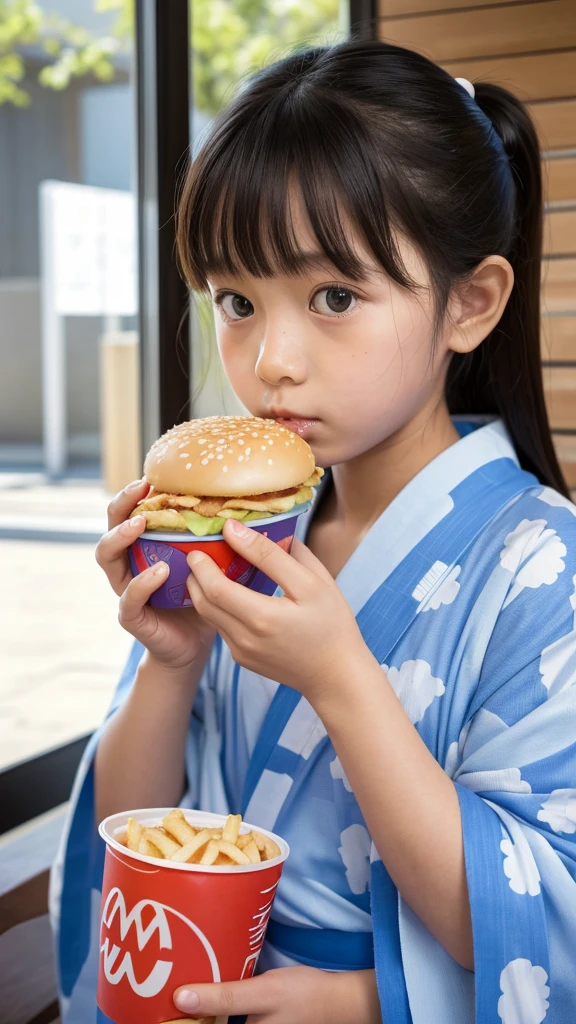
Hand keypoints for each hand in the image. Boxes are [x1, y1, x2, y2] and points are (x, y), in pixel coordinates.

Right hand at [96, 479, 214, 670]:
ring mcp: (126, 588)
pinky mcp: (132, 616)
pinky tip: (159, 571)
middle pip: (111, 526)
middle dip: (122, 505)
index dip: (136, 493)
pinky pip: (129, 597)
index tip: (152, 475)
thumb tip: (251, 509)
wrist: (195, 644)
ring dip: (121, 537)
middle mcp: (129, 563)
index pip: (131, 512)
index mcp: (146, 547)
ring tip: (140, 524)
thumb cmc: (205, 598)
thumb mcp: (212, 563)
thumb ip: (218, 539)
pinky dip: (143, 583)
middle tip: (141, 489)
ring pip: (107, 556)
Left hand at [172, 966, 380, 1023]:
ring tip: (168, 990)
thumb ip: (224, 996)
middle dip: (180, 1016)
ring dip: (194, 1012)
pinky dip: (207, 1010)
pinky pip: (220, 1019)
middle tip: (155, 994)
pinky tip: (197, 990)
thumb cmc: (302, 997)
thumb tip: (179, 997)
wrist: (339, 1001)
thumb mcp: (263, 993)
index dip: (173, 1022)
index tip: (151, 1010)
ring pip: (209, 1022)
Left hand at [185, 518, 367, 703]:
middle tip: (198, 551)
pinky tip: (229, 591)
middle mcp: (245, 639)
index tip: (202, 541)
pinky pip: (221, 627)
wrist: (336, 675)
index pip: (216, 586)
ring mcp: (241, 652)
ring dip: (203, 590)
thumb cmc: (331, 624)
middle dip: (195, 574)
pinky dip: (218, 606)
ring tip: (209, 567)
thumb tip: (238, 530)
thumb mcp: (311, 582)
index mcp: (262, 618)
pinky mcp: (242, 659)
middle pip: (204, 601)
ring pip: (209, 615)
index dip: (204, 562)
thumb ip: (273, 555)